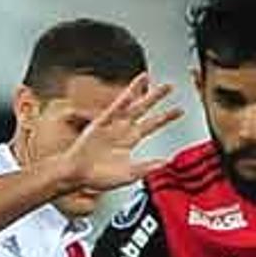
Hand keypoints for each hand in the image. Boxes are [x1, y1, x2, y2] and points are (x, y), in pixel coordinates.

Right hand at [49, 74, 182, 194]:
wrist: (76, 174)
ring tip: (149, 78)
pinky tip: (135, 85)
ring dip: (141, 92)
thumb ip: (147, 167)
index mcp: (130, 142)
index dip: (166, 117)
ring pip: (131, 104)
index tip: (179, 110)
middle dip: (156, 98)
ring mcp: (112, 124)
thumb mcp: (128, 175)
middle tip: (169, 87)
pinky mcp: (101, 122)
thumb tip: (166, 163)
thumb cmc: (98, 178)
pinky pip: (117, 105)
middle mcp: (122, 130)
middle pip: (144, 110)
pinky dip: (127, 94)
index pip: (152, 125)